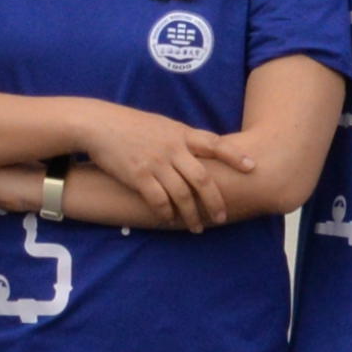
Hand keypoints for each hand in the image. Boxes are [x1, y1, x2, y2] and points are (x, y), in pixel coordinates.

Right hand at [74, 106, 250, 231]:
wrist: (99, 125)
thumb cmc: (131, 125)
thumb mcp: (162, 124)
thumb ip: (182, 138)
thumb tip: (201, 151)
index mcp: (181, 133)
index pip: (215, 144)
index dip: (235, 156)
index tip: (252, 167)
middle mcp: (172, 148)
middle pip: (203, 179)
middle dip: (215, 201)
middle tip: (222, 217)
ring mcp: (156, 162)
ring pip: (182, 195)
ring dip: (191, 214)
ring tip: (197, 226)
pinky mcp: (139, 176)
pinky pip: (159, 200)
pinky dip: (167, 213)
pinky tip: (170, 219)